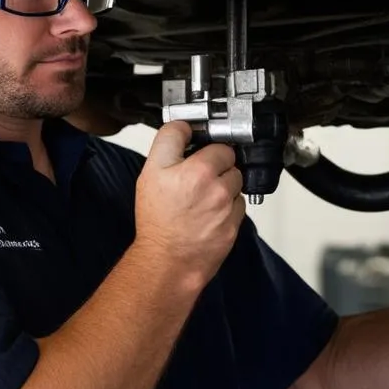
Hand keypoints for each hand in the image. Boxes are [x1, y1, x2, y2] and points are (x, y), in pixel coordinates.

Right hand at [134, 122, 245, 289]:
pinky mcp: (235, 224)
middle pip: (229, 161)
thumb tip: (184, 126)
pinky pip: (238, 204)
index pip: (217, 142)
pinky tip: (210, 214)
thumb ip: (169, 141)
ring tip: (202, 199)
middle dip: (216, 166)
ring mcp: (227, 207)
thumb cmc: (157, 221)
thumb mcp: (150, 172)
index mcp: (197, 170)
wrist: (167, 261)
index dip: (204, 147)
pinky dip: (229, 206)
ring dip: (224, 186)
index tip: (198, 152)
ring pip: (235, 182)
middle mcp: (216, 188)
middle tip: (196, 179)